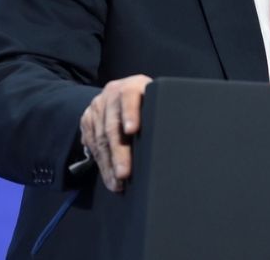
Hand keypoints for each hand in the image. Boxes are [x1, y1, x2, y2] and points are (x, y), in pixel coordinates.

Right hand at [79, 74, 152, 191]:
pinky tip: (109, 177)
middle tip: (124, 173)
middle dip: (118, 152)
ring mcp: (98, 107)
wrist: (122, 92)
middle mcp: (112, 94)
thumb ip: (162, 111)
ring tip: (118, 183)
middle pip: (113, 125)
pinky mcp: (88, 120)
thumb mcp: (156, 99)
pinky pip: (92, 144)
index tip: (132, 130)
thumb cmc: (149, 101)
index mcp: (133, 86)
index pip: (130, 96)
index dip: (130, 112)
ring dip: (108, 163)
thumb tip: (181, 133)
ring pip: (100, 138)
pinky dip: (101, 163)